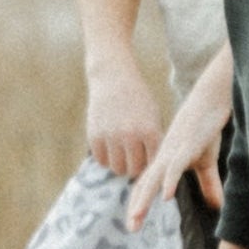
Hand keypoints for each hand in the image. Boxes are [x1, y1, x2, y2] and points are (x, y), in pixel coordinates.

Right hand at [86, 64, 162, 179]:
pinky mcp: (94, 135)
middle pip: (134, 170)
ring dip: (120, 165)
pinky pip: (101, 160)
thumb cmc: (138, 100)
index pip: (153, 164)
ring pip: (117, 168)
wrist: (114, 78)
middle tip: (135, 162)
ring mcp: (111, 136)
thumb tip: (152, 171)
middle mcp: (131, 135)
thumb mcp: (153, 117)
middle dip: (135, 168)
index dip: (151, 167)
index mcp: (151, 131)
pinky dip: (106, 158)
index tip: (150, 164)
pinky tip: (111, 149)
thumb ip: (153, 142)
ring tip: (123, 156)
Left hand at [126, 85, 229, 230]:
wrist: (209, 103)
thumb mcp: (207, 162)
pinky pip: (175, 167)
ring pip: (154, 178)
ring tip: (137, 216)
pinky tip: (165, 196)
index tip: (133, 224)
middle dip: (137, 207)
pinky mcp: (186, 147)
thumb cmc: (204, 131)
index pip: (147, 186)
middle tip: (131, 228)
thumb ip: (209, 184)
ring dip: (145, 197)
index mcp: (165, 163)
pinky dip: (169, 181)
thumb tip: (217, 206)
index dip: (139, 204)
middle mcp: (163, 158)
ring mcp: (173, 152)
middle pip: (145, 185)